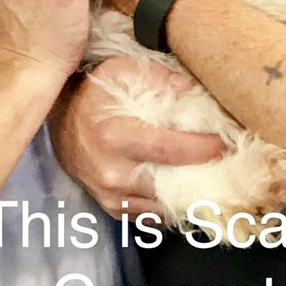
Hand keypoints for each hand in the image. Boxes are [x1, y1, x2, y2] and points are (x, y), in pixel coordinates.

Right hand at [51, 57, 225, 217]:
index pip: (171, 151)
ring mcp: (109, 194)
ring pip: (161, 207)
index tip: (225, 145)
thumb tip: (194, 89)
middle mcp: (113, 173)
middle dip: (202, 176)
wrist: (59, 117)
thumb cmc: (92, 91)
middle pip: (170, 186)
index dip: (203, 149)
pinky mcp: (109, 205)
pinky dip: (166, 206)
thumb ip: (159, 78)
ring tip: (208, 179)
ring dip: (186, 196)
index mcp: (117, 138)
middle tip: (226, 165)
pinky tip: (181, 191)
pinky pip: (146, 215)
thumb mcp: (122, 71)